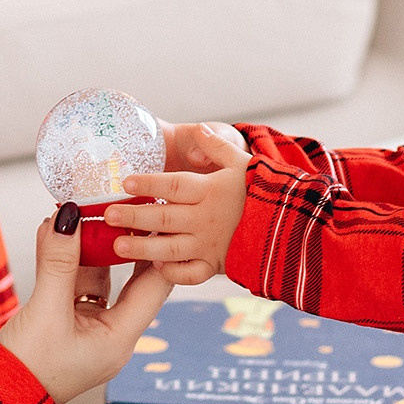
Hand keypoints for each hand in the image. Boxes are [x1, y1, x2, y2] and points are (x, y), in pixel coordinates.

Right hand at [0, 215, 172, 403]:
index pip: (156, 285)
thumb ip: (58, 262)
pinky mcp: (65, 326)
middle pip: (131, 280)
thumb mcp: (45, 310)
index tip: (153, 215)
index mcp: (120, 339)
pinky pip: (74, 287)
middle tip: (120, 206)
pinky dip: (68, 263)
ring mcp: (88, 330)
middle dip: (123, 242)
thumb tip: (68, 218)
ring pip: (101, 280)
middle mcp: (111, 335)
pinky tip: (55, 236)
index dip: (158, 247)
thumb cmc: (24, 371)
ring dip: (91, 248)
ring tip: (81, 213)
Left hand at [111, 123, 251, 284]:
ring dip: (142, 246)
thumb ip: (218, 146)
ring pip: (170, 248)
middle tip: (108, 215)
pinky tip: (154, 266)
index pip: (175, 185)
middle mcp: (208, 220)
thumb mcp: (245, 163)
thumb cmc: (267, 192)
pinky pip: (191, 273)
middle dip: (134, 216)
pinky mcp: (217, 266)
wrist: (294, 227)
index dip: (149, 182)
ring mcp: (211, 245)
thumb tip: (200, 129)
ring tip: (118, 245)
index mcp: (212, 192)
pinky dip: (172, 273)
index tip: (125, 181)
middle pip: (164, 216)